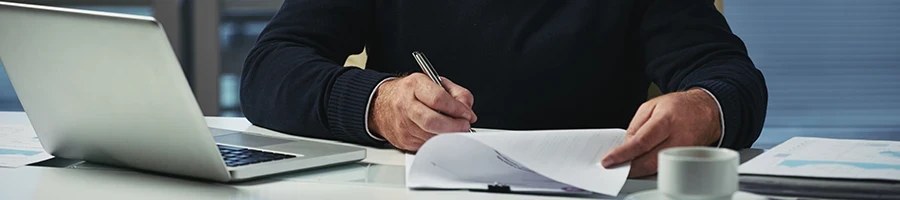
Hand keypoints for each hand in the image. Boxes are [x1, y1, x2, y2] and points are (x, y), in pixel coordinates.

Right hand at [368, 73, 476, 150]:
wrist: (381, 105)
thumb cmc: (410, 93)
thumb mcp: (433, 82)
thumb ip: (455, 93)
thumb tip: (467, 109)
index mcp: (414, 86)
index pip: (439, 99)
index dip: (457, 109)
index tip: (467, 114)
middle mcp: (406, 105)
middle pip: (433, 121)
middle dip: (454, 127)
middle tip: (464, 126)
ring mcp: (403, 125)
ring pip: (432, 136)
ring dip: (448, 135)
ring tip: (453, 128)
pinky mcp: (404, 140)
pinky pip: (427, 145)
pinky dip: (438, 141)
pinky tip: (439, 133)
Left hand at [601, 88, 720, 176]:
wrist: (705, 111)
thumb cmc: (678, 107)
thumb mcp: (650, 106)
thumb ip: (635, 126)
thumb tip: (625, 146)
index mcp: (666, 120)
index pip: (641, 142)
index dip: (623, 154)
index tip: (609, 160)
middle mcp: (678, 138)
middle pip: (649, 160)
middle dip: (629, 167)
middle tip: (616, 166)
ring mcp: (685, 151)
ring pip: (658, 168)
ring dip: (640, 170)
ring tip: (628, 165)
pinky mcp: (687, 160)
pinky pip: (666, 168)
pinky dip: (652, 169)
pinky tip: (643, 164)